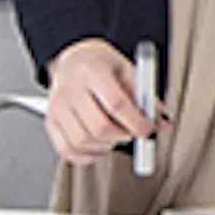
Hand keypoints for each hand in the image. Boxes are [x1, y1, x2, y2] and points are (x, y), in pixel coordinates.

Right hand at [42, 37, 157, 165]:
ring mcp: (57, 107)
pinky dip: (88, 155)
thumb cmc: (103, 66)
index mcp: (93, 72)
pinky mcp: (50, 121)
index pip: (116, 104)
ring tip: (115, 134)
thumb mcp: (128, 71)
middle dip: (123, 136)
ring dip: (107, 145)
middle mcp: (70, 89)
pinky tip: (100, 144)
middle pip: (99, 127)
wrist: (74, 59)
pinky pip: (68, 150)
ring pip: (83, 141)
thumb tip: (164, 124)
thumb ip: (147, 98)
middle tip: (132, 131)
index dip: (137, 122)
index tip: (148, 129)